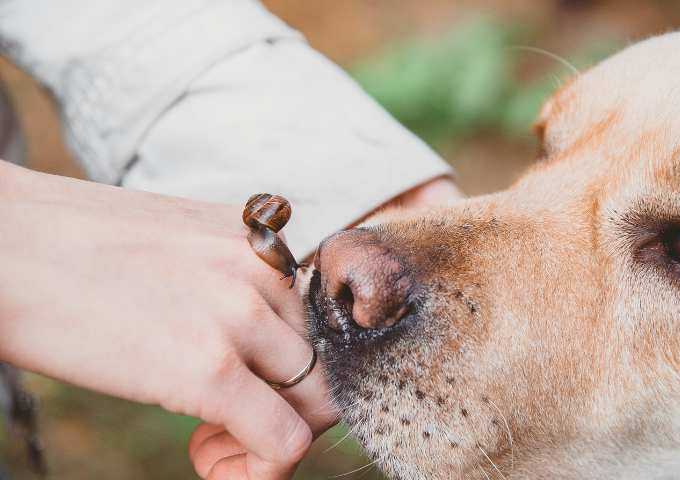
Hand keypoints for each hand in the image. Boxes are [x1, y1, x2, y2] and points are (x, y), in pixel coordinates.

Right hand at [0, 162, 336, 478]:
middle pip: (322, 364)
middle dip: (285, 405)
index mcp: (258, 242)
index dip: (290, 366)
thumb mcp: (179, 245)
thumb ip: (226, 279)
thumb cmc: (73, 248)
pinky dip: (259, 470)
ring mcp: (241, 316)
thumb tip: (246, 331)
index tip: (246, 383)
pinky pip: (283, 443)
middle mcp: (265, 271)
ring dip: (269, 435)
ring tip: (207, 437)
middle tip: (223, 420)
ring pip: (315, 405)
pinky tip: (204, 456)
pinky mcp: (209, 369)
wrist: (1, 244)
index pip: (319, 322)